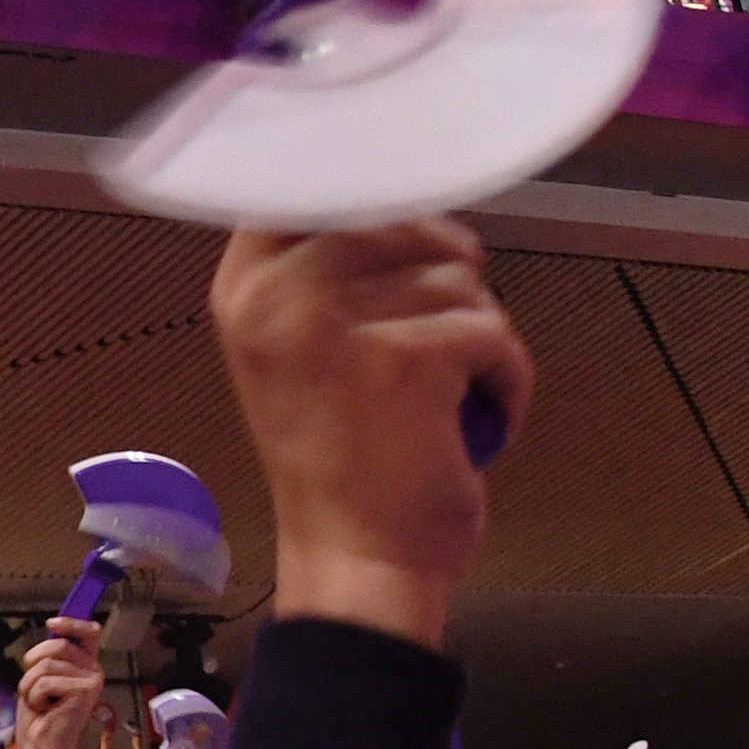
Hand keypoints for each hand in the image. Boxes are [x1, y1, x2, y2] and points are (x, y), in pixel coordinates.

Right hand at [205, 220, 533, 643]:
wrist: (358, 564)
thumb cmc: (340, 463)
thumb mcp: (301, 347)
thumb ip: (331, 267)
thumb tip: (418, 203)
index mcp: (243, 288)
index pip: (316, 183)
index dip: (378, 204)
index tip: (395, 244)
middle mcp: (276, 297)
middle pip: (402, 221)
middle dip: (439, 280)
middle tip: (425, 349)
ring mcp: (336, 324)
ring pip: (458, 273)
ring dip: (472, 335)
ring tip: (439, 397)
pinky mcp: (407, 358)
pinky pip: (494, 329)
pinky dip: (505, 379)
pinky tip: (467, 422)